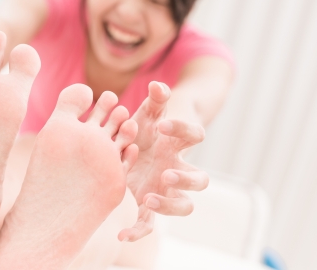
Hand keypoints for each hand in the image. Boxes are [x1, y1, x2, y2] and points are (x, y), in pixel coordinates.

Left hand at [118, 81, 207, 241]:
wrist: (137, 148)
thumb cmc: (145, 129)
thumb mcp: (148, 114)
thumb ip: (155, 100)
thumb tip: (157, 85)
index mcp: (177, 144)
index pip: (195, 136)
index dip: (183, 130)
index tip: (163, 126)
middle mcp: (177, 169)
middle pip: (201, 180)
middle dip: (187, 179)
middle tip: (167, 174)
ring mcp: (166, 189)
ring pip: (184, 206)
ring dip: (170, 205)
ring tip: (148, 200)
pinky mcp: (149, 204)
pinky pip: (149, 225)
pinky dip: (138, 231)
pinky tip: (120, 235)